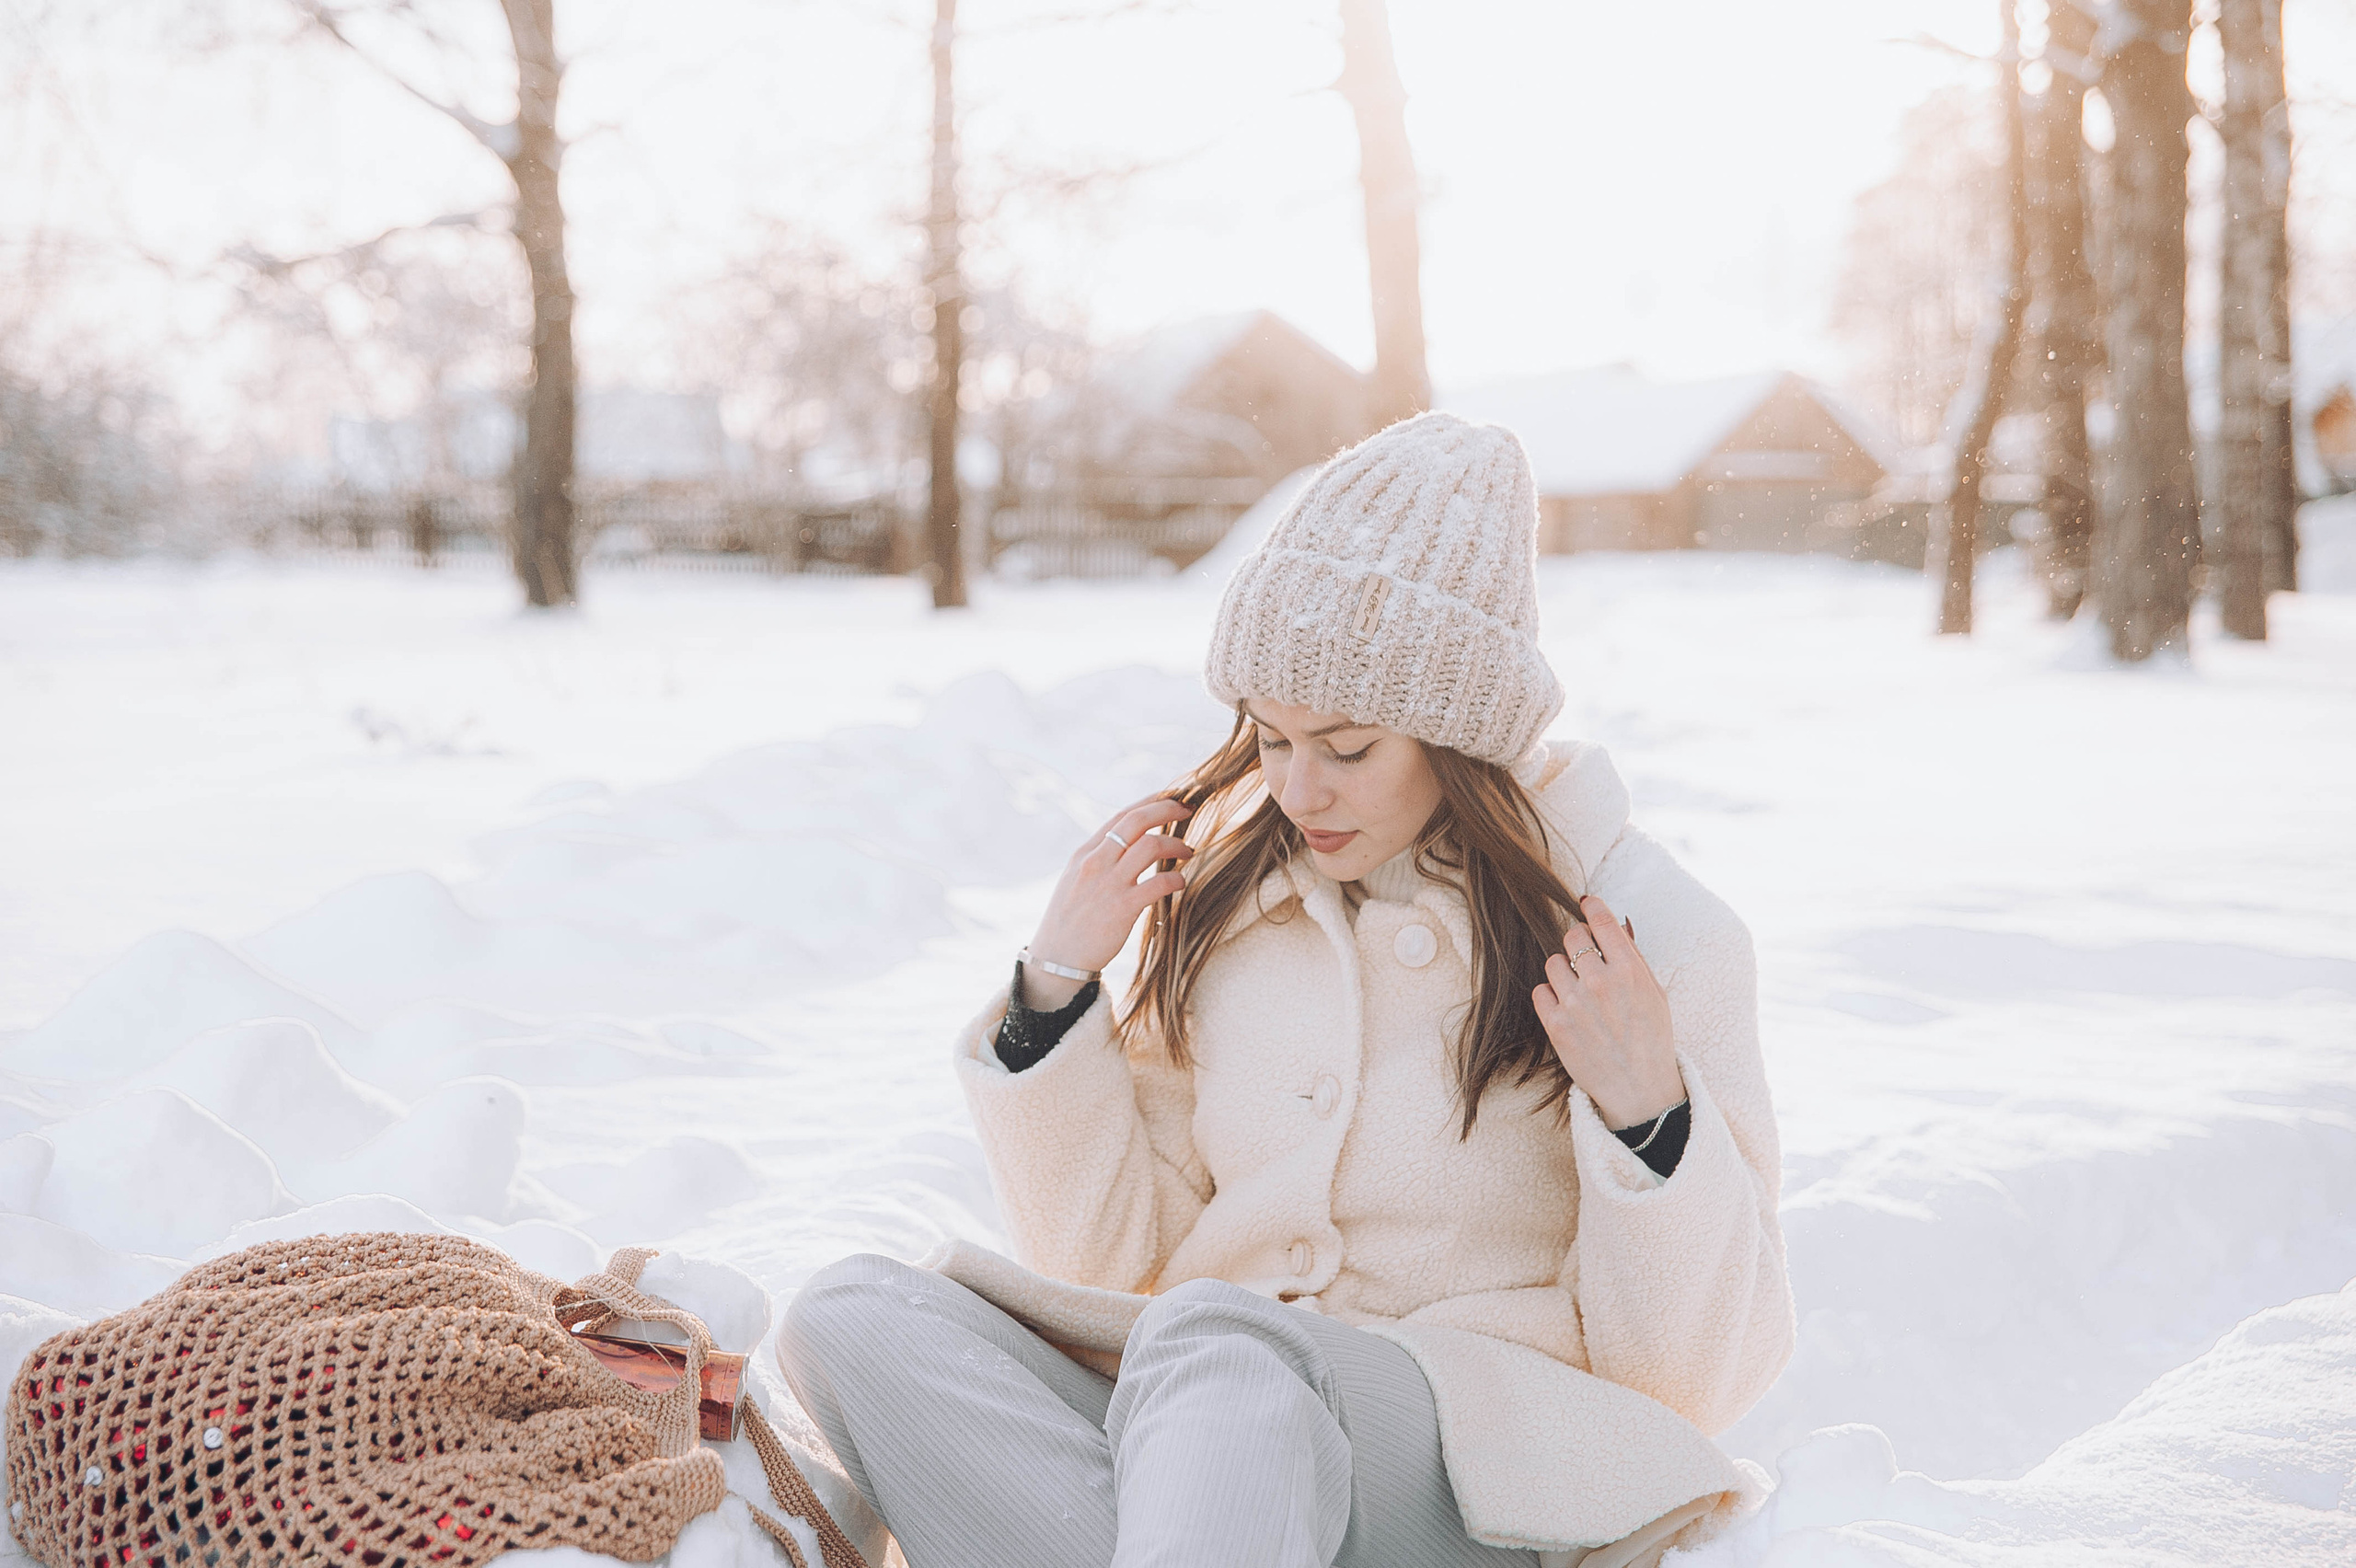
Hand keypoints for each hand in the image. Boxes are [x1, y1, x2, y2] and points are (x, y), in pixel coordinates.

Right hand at [1022, 795, 1194, 1008]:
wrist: (1057, 958)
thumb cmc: (1070, 920)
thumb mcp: (1076, 880)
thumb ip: (1099, 860)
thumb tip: (1127, 844)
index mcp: (1085, 853)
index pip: (1121, 815)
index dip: (1150, 801)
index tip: (1171, 797)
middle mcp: (1096, 862)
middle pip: (1137, 820)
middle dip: (1167, 808)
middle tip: (1188, 810)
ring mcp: (1109, 884)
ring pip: (1150, 845)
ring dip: (1176, 843)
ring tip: (1188, 850)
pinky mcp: (1122, 908)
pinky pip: (1158, 883)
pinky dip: (1175, 878)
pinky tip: (1181, 882)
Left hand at [1531, 896, 1684, 1129]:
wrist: (1640, 1089)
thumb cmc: (1651, 1037)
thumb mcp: (1654, 992)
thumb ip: (1632, 956)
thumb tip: (1613, 921)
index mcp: (1629, 970)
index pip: (1600, 919)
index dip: (1591, 906)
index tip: (1586, 903)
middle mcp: (1600, 982)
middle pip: (1571, 936)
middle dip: (1579, 944)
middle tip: (1588, 961)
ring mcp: (1575, 1004)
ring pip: (1552, 962)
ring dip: (1563, 972)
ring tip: (1580, 993)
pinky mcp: (1556, 1025)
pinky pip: (1540, 991)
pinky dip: (1550, 997)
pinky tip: (1568, 1010)